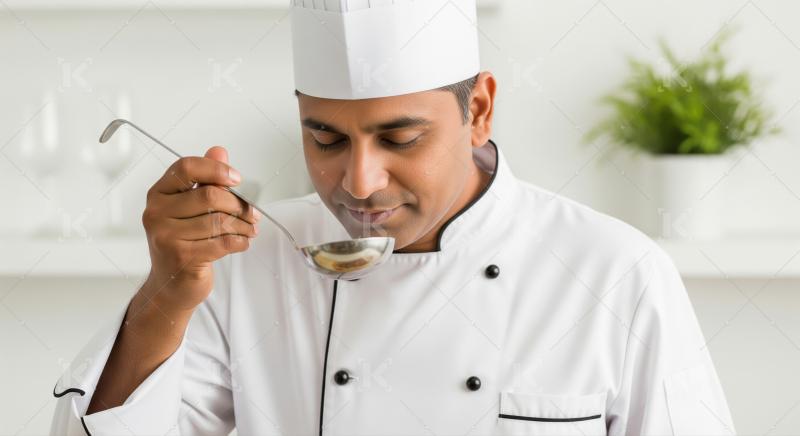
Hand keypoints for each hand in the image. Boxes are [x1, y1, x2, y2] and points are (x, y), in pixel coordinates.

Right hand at [140, 146, 259, 311]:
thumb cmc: (184, 241)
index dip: (216, 169)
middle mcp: (157, 213)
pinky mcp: (182, 257)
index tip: (237, 179)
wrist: (171, 283)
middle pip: (210, 196)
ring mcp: (167, 236)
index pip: (186, 167)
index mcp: (158, 193)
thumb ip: (205, 178)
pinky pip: (223, 242)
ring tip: (251, 229)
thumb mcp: (191, 207)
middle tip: (254, 213)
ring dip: (244, 225)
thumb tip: (219, 150)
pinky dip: (241, 241)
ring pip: (220, 221)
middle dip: (239, 204)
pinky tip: (243, 242)